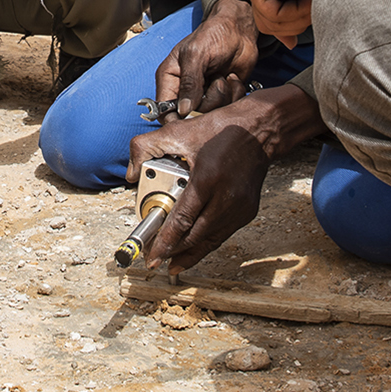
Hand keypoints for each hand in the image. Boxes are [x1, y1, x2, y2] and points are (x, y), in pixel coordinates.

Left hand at [138, 121, 268, 273]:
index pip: (183, 219)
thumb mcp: (178, 131)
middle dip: (173, 252)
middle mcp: (227, 197)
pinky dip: (206, 243)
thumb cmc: (221, 130)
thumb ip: (146, 147)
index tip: (153, 254)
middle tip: (155, 259)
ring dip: (190, 253)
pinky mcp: (248, 211)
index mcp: (208, 179)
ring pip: (211, 240)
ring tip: (171, 261)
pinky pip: (223, 234)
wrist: (259, 130)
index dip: (166, 241)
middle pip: (196, 236)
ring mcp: (240, 207)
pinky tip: (193, 247)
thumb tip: (130, 174)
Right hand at [153, 0, 259, 115]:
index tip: (191, 118)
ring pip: (211, 114)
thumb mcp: (196, 55)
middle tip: (216, 80)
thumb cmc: (213, 35)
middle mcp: (185, 91)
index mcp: (170, 79)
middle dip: (208, 101)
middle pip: (191, 117)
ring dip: (223, 94)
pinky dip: (235, 93)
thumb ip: (189, 83)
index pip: (163, 110)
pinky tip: (233, 78)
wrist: (239, 30)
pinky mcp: (223, 97)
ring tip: (224, 75)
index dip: (174, 120)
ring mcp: (205, 95)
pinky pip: (228, 108)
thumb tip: (183, 111)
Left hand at [239, 0, 328, 48]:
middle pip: (267, 23)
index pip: (267, 15)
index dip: (283, 30)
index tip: (294, 42)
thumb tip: (292, 42)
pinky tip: (310, 0)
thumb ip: (300, 7)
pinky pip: (272, 13)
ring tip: (316, 5)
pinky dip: (295, 12)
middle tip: (313, 17)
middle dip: (292, 27)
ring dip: (298, 19)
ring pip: (270, 21)